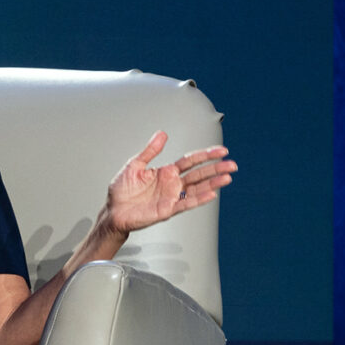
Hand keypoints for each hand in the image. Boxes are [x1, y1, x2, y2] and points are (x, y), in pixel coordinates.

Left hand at [104, 131, 235, 233]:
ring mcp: (172, 196)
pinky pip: (186, 203)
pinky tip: (211, 193)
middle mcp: (172, 184)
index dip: (205, 155)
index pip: (190, 161)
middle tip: (232, 164)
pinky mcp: (168, 209)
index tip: (221, 151)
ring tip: (227, 177)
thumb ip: (150, 151)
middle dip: (215, 169)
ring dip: (212, 183)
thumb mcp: (135, 165)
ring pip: (197, 189)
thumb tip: (162, 134)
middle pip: (198, 174)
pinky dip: (199, 199)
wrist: (113, 210)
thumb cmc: (122, 190)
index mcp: (166, 172)